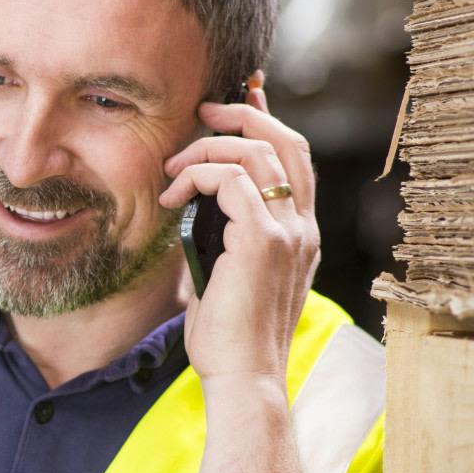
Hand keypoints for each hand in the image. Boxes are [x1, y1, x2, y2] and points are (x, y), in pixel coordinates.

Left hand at [158, 79, 319, 384]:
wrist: (244, 375)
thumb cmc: (229, 334)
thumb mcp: (226, 273)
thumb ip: (223, 236)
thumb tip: (193, 208)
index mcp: (299, 231)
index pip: (294, 157)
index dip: (268, 119)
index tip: (239, 97)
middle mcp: (302, 226)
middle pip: (284, 141)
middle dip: (242, 114)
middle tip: (202, 110)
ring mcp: (288, 231)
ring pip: (256, 153)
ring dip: (207, 147)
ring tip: (172, 168)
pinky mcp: (263, 241)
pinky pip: (231, 181)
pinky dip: (197, 175)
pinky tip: (171, 198)